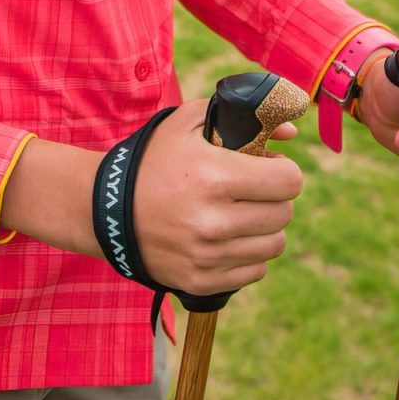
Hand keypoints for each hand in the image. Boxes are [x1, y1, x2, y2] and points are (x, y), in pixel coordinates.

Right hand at [132, 99, 302, 294]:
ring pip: (274, 245)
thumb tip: (291, 133)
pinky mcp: (202, 282)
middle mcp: (214, 221)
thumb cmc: (154, 161)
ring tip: (241, 214)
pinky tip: (228, 238)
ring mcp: (208, 256)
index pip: (288, 181)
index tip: (270, 167)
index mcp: (215, 177)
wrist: (106, 210)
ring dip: (264, 228)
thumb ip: (241, 117)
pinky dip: (248, 255)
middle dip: (274, 198)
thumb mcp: (188, 123)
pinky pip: (255, 271)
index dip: (283, 170)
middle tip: (254, 190)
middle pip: (284, 214)